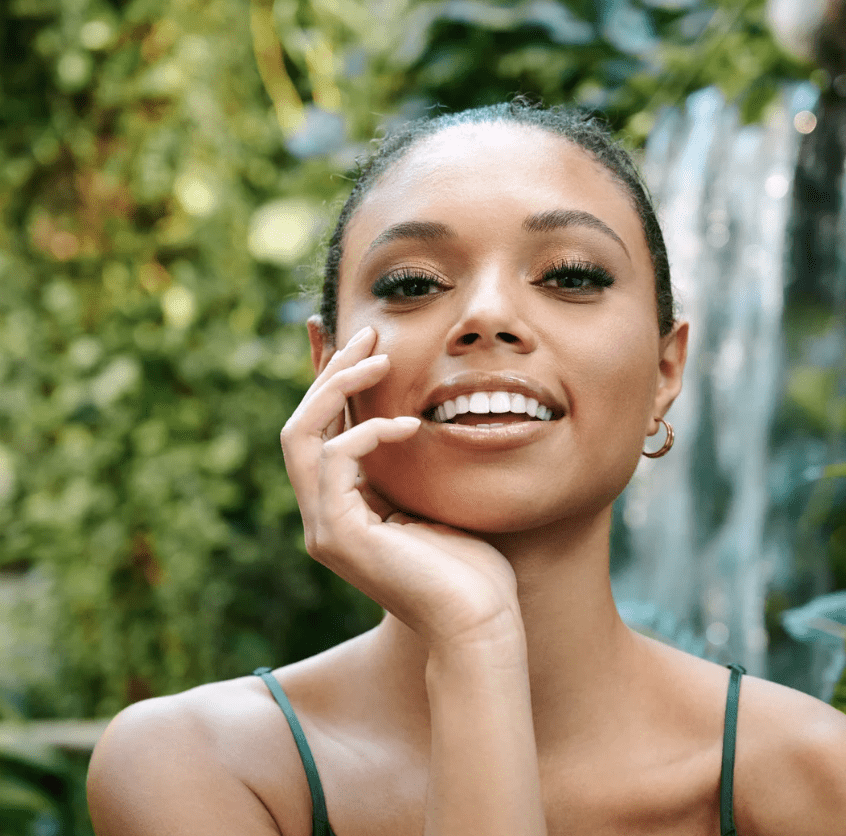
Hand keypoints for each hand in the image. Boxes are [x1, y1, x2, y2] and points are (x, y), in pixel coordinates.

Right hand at [280, 326, 522, 649]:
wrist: (479, 624)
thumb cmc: (470, 568)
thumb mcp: (431, 499)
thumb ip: (406, 465)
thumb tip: (410, 416)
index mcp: (342, 508)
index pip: (319, 432)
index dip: (324, 381)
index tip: (339, 336)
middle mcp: (322, 516)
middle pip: (299, 426)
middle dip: (328, 373)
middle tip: (365, 331)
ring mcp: (324, 529)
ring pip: (300, 435)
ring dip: (335, 388)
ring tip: (378, 358)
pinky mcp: (339, 536)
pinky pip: (334, 459)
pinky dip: (368, 433)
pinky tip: (410, 424)